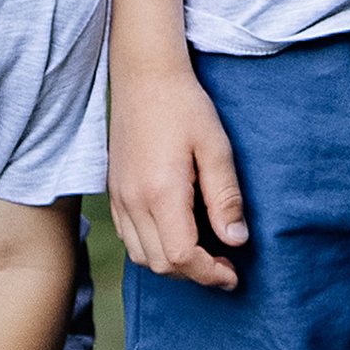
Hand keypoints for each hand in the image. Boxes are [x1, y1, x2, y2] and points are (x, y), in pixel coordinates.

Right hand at [107, 61, 245, 290]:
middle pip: (160, 264)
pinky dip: (152, 248)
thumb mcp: (216, 147)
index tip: (233, 273)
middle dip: (195, 274)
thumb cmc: (184, 106)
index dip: (210, 274)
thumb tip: (236, 241)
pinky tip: (175, 232)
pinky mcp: (113, 190)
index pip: (182, 257)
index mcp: (161, 192)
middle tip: (224, 263)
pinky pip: (128, 237)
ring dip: (172, 264)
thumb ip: (225, 197)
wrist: (144, 74)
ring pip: (141, 256)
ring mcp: (119, 196)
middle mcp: (133, 200)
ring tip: (202, 251)